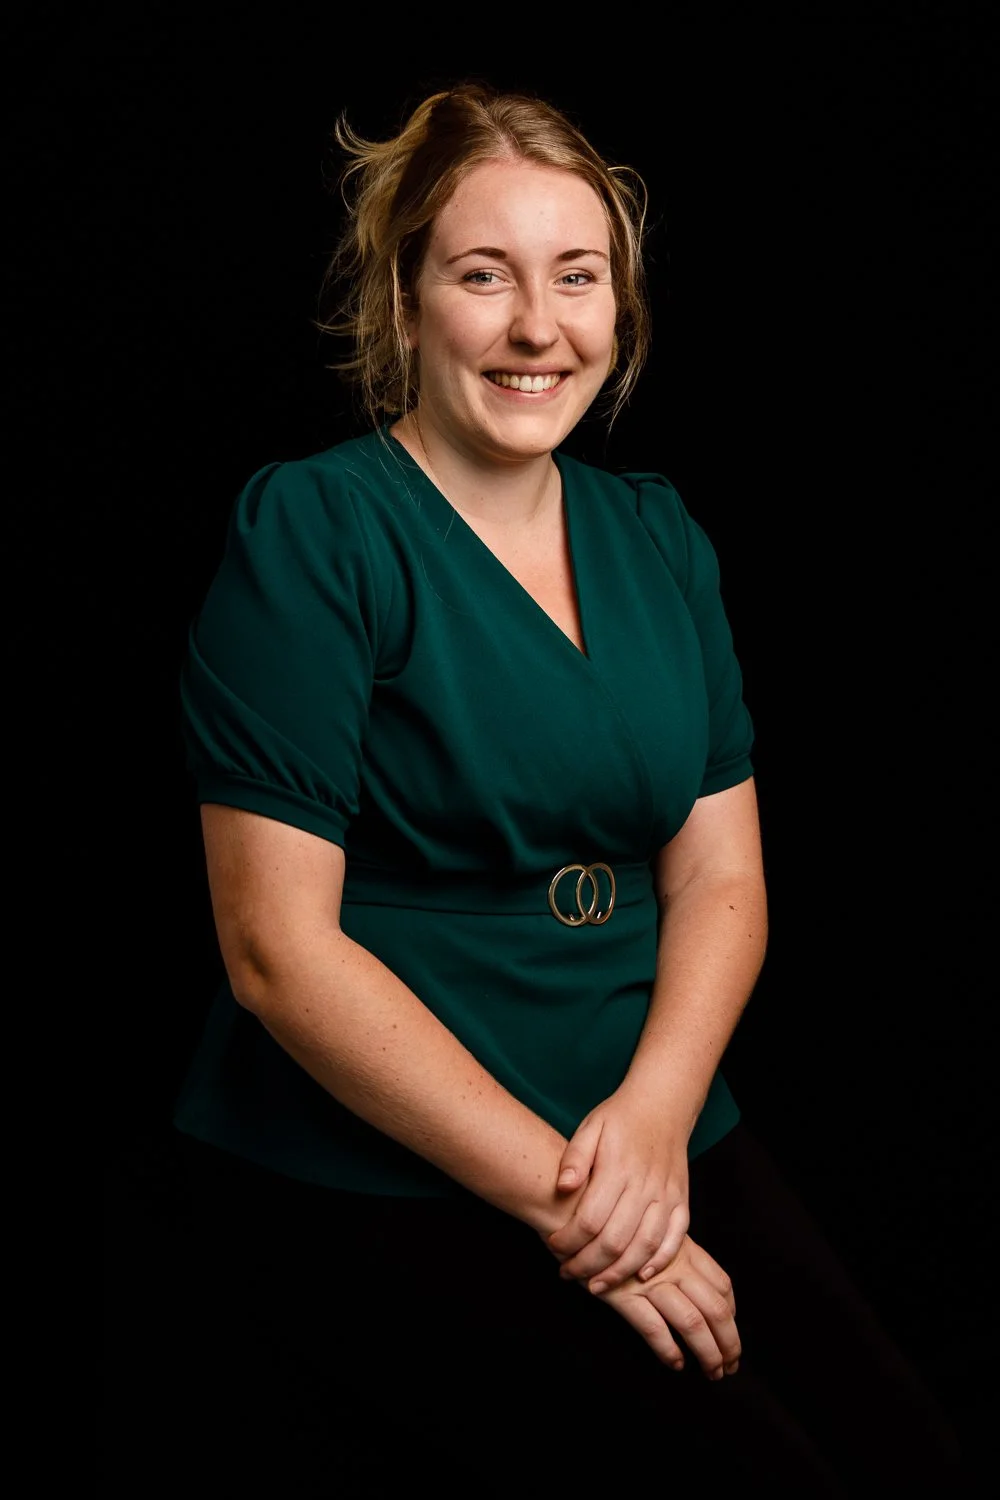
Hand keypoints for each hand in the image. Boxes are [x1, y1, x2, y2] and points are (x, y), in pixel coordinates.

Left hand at [542, 1087, 690, 1292]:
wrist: (662, 1105)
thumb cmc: (619, 1118)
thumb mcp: (590, 1127)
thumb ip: (574, 1158)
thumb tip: (562, 1187)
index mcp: (617, 1168)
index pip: (590, 1219)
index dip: (569, 1240)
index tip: (553, 1245)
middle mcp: (645, 1186)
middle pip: (615, 1240)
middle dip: (588, 1265)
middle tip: (568, 1272)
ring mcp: (667, 1196)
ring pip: (645, 1247)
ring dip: (620, 1272)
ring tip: (597, 1284)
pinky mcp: (682, 1202)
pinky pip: (674, 1239)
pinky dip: (660, 1261)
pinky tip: (641, 1275)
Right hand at [600, 1234, 741, 1379]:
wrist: (574, 1215)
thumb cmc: (613, 1225)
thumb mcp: (651, 1230)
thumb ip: (673, 1251)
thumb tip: (695, 1284)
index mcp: (683, 1248)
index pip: (722, 1284)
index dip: (732, 1312)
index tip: (730, 1330)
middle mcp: (672, 1265)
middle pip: (715, 1308)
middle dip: (729, 1341)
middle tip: (731, 1365)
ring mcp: (648, 1280)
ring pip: (692, 1322)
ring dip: (708, 1353)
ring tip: (712, 1372)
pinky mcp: (623, 1294)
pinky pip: (654, 1328)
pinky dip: (669, 1350)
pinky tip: (676, 1363)